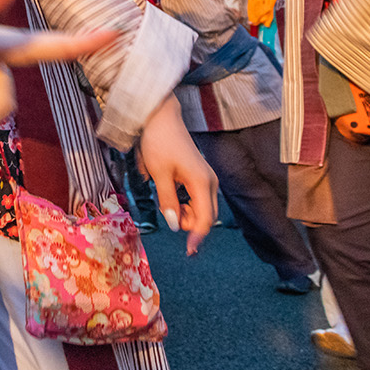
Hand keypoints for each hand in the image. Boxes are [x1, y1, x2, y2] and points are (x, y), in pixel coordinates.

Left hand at [135, 100, 218, 254]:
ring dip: (187, 213)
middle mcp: (210, 182)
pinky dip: (186, 203)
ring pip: (203, 208)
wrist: (161, 117)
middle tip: (168, 213)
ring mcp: (207, 177)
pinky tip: (172, 193)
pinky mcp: (201, 174)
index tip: (188, 252)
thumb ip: (167, 202)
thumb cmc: (159, 142)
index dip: (197, 238)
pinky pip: (198, 198)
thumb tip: (175, 226)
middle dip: (190, 223)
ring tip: (167, 199)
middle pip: (206, 216)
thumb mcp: (159, 174)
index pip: (205, 220)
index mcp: (202, 183)